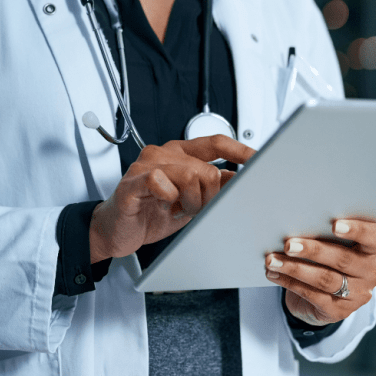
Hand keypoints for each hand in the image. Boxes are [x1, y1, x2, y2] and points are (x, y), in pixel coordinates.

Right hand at [89, 135, 255, 261]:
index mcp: (180, 154)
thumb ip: (214, 187)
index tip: (259, 160)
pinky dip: (168, 198)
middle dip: (210, 196)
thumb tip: (244, 181)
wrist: (116, 232)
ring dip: (191, 201)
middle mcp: (164, 153)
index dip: (240, 150)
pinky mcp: (133, 181)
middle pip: (207, 168)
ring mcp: (147, 164)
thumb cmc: (151, 213)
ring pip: (189, 174)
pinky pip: (160, 182)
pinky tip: (163, 205)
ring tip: (179, 210)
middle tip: (197, 209)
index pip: (216, 143)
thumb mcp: (192, 200)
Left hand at [265, 219, 375, 325]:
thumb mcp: (333, 245)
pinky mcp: (340, 312)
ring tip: (272, 261)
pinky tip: (274, 274)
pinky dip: (290, 283)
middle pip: (342, 259)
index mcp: (373, 250)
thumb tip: (295, 223)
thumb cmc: (327, 258)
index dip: (357, 230)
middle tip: (288, 244)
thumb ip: (324, 234)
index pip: (375, 237)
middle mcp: (371, 273)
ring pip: (325, 279)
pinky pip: (312, 296)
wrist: (324, 297)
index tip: (334, 224)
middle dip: (313, 250)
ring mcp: (358, 295)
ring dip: (295, 268)